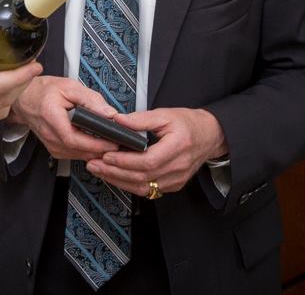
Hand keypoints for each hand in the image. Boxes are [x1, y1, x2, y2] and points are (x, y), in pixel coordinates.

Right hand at [7, 76, 120, 160]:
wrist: (25, 98)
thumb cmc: (44, 91)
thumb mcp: (69, 86)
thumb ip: (91, 99)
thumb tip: (109, 114)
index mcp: (51, 117)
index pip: (74, 139)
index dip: (96, 144)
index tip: (113, 141)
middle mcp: (49, 135)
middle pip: (79, 151)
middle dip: (101, 149)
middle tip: (118, 142)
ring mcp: (51, 144)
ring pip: (78, 156)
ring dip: (95, 152)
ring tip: (110, 142)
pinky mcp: (54, 149)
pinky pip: (74, 155)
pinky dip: (87, 151)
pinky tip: (95, 143)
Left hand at [86, 107, 226, 196]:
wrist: (210, 136)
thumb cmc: (188, 123)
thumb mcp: (165, 114)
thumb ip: (141, 119)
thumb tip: (117, 120)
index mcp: (178, 147)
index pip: (148, 161)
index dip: (125, 160)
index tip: (107, 154)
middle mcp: (178, 168)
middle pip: (143, 177)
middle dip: (115, 172)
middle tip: (94, 164)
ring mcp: (177, 180)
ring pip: (144, 187)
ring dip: (118, 180)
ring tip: (98, 170)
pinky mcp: (173, 185)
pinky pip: (149, 189)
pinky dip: (129, 184)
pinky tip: (114, 176)